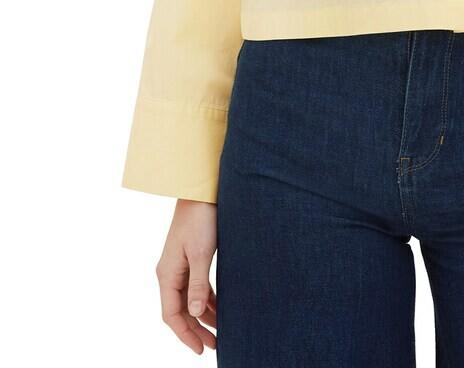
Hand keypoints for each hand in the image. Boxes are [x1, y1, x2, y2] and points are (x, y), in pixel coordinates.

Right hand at [155, 198, 217, 354]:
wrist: (201, 191)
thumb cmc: (200, 219)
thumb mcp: (201, 254)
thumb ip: (198, 285)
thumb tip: (195, 314)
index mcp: (167, 275)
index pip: (172, 315)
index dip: (185, 334)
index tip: (200, 349)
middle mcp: (170, 273)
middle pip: (179, 311)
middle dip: (195, 330)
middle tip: (213, 345)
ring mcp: (179, 267)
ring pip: (189, 300)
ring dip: (202, 316)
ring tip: (220, 332)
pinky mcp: (190, 259)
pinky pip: (196, 288)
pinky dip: (206, 300)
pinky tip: (218, 309)